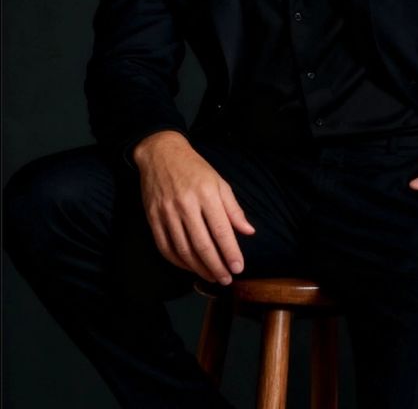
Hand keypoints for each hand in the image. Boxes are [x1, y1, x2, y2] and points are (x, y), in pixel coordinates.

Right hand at [133, 131, 255, 283]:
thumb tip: (248, 231)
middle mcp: (186, 204)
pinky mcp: (152, 218)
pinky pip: (165, 247)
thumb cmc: (194, 168)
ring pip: (183, 250)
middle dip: (216, 266)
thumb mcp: (219, 182)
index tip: (238, 268)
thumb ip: (233, 208)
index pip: (221, 230)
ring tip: (211, 276)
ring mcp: (167, 212)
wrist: (161, 154)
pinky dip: (178, 261)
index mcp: (206, 193)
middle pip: (202, 244)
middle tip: (226, 279)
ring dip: (198, 268)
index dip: (231, 252)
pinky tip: (190, 267)